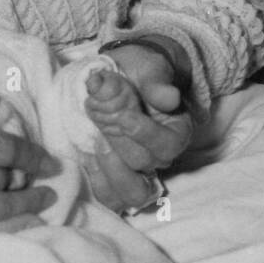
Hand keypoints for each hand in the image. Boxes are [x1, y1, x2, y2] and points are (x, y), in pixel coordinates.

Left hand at [83, 49, 192, 212]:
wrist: (125, 75)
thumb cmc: (141, 71)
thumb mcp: (150, 66)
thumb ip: (157, 81)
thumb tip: (168, 98)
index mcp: (177, 131)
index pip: (167, 144)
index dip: (144, 134)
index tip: (123, 116)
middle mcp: (160, 156)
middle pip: (142, 163)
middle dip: (118, 140)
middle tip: (100, 115)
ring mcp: (139, 170)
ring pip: (130, 191)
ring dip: (109, 168)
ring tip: (96, 141)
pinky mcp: (116, 175)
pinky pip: (110, 195)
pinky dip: (96, 180)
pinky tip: (86, 155)